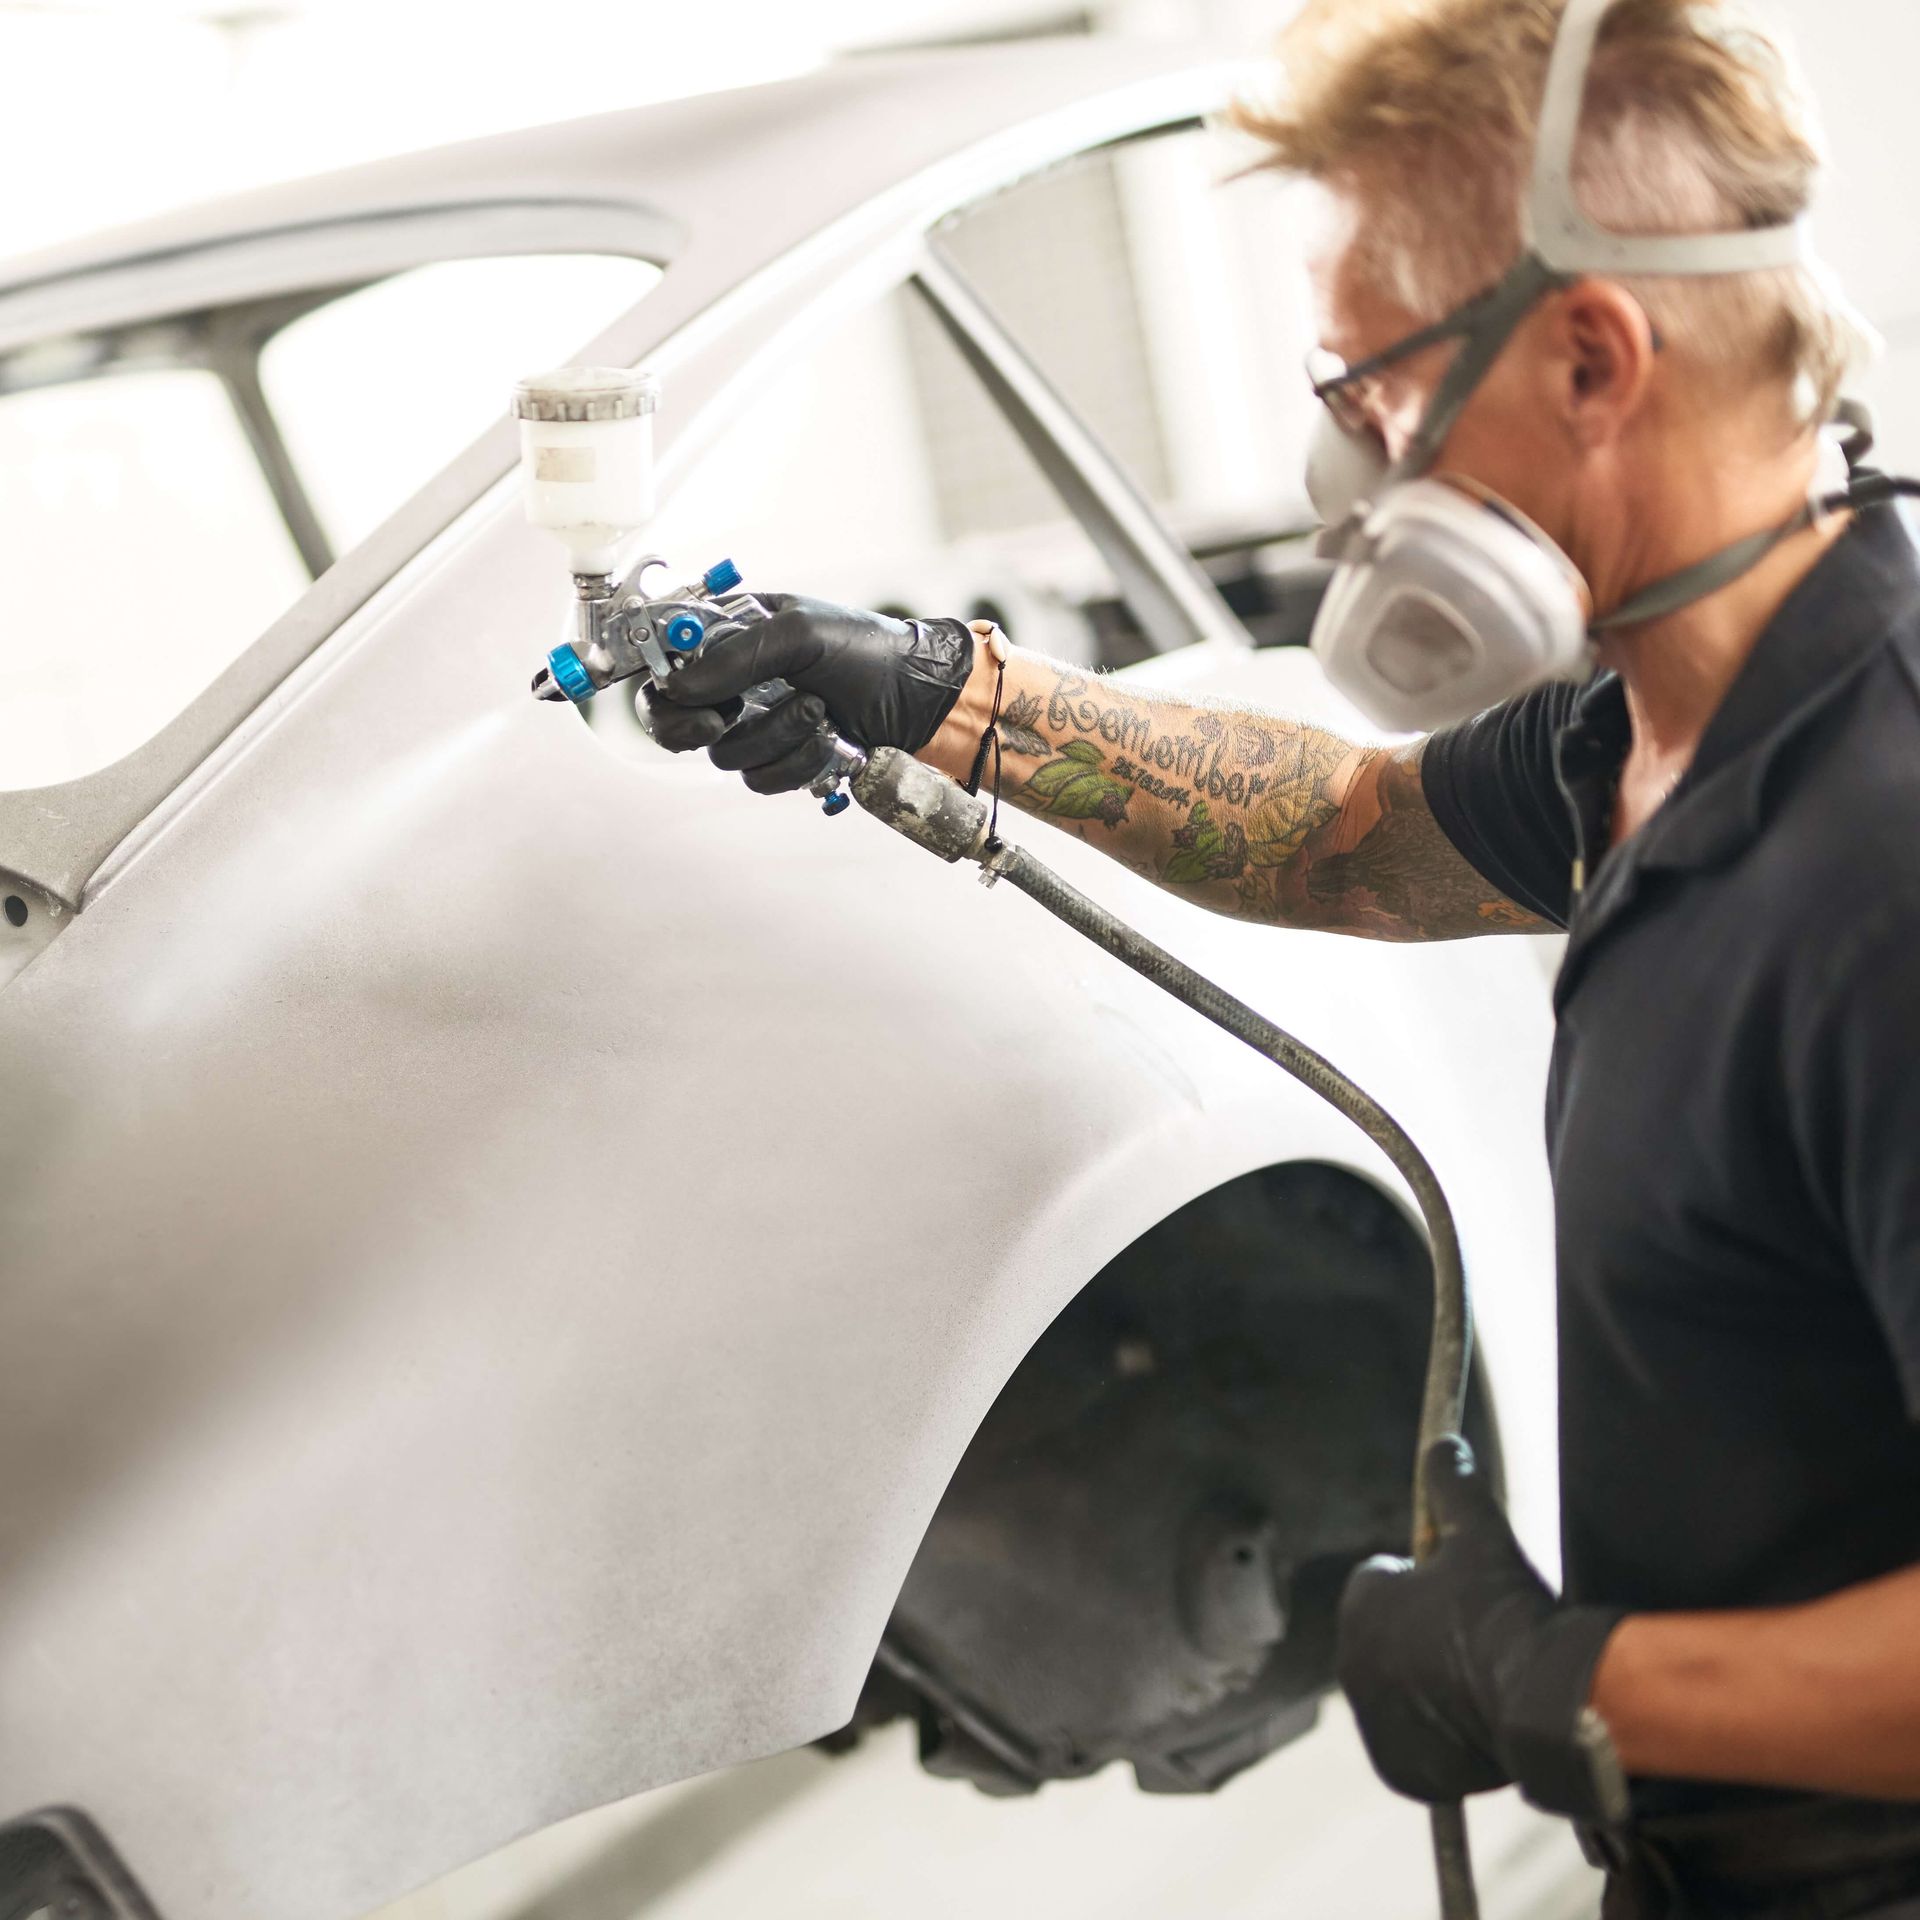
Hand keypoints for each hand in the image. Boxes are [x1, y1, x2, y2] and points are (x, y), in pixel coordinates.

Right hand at [643, 594, 974, 793]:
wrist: (919, 699)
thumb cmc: (865, 650)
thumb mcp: (800, 633)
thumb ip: (734, 655)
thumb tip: (677, 686)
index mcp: (728, 636)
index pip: (662, 664)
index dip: (660, 685)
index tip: (684, 694)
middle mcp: (733, 682)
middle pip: (673, 720)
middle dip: (698, 727)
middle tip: (726, 720)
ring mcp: (755, 725)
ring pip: (725, 755)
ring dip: (775, 737)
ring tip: (819, 710)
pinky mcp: (780, 761)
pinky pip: (761, 779)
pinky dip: (797, 763)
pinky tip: (828, 740)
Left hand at [1337, 1437, 1629, 1820]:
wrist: (1537, 1693)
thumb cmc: (1502, 1607)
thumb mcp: (1479, 1532)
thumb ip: (1454, 1485)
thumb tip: (1444, 1444)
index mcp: (1360, 1605)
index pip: (1381, 1584)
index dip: (1420, 1584)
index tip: (1456, 1593)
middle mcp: (1352, 1664)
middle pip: (1387, 1641)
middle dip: (1419, 1636)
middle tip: (1472, 1638)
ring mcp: (1374, 1721)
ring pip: (1400, 1692)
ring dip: (1426, 1686)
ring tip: (1478, 1679)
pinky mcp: (1400, 1768)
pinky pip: (1413, 1745)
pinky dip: (1436, 1737)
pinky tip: (1474, 1718)